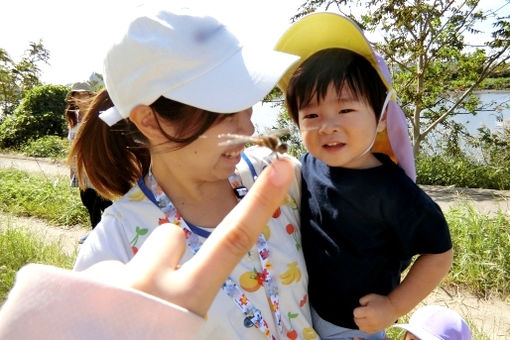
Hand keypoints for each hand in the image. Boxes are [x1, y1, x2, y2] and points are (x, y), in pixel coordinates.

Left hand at [85, 158, 293, 316]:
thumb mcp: (184, 330)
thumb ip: (189, 302)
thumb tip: (190, 283)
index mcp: (187, 300)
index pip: (233, 243)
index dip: (260, 203)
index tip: (281, 167)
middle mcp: (150, 282)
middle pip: (171, 236)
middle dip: (169, 252)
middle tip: (156, 290)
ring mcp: (112, 281)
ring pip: (131, 259)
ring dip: (129, 279)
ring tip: (117, 314)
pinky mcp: (79, 283)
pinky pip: (98, 276)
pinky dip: (98, 292)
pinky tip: (93, 317)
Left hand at [353, 293, 397, 333]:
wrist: (393, 308)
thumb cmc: (382, 301)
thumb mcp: (370, 296)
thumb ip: (362, 300)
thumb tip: (359, 307)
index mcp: (369, 311)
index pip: (355, 313)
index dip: (357, 310)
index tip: (362, 308)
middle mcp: (371, 320)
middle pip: (356, 321)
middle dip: (358, 316)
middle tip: (363, 312)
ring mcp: (374, 326)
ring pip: (360, 327)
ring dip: (360, 322)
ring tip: (365, 318)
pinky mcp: (376, 330)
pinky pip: (366, 331)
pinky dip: (364, 327)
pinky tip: (367, 322)